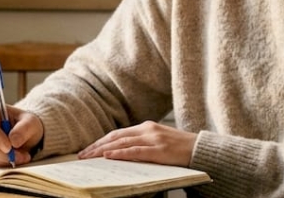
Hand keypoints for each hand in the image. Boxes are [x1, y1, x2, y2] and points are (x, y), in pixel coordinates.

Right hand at [0, 100, 43, 166]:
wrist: (23, 133)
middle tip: (21, 156)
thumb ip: (24, 129)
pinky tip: (13, 158)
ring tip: (21, 156)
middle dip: (2, 153)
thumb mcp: (31, 123)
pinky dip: (2, 163)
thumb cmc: (25, 124)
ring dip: (4, 159)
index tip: (10, 147)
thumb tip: (13, 141)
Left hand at [78, 121, 196, 166]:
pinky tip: (108, 156)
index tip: (88, 149)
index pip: (118, 133)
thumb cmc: (180, 148)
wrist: (201, 149)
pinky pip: (135, 151)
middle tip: (82, 155)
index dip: (101, 141)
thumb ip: (142, 143)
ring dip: (102, 150)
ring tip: (89, 157)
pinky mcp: (159, 150)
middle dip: (96, 146)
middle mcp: (147, 130)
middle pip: (116, 137)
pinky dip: (119, 153)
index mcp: (146, 127)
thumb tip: (121, 152)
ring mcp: (153, 139)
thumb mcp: (159, 141)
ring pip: (121, 143)